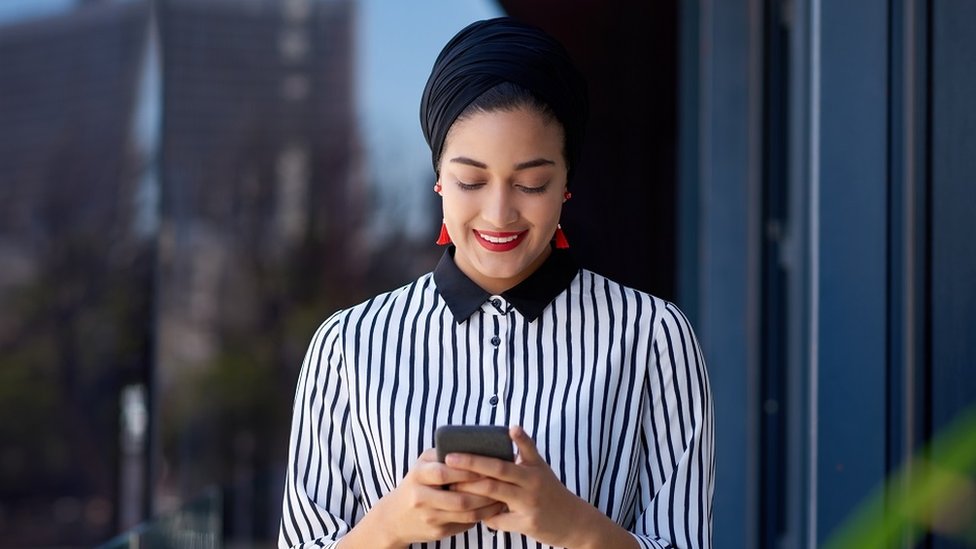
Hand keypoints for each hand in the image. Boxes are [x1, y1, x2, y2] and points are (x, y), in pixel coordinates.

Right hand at [360, 448, 506, 546]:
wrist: (394, 518)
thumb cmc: (416, 484)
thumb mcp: (422, 465)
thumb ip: (442, 455)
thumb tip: (475, 446)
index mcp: (418, 475)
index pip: (444, 473)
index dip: (467, 471)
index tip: (487, 466)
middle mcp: (421, 498)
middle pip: (459, 498)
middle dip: (484, 492)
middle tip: (502, 483)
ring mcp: (430, 517)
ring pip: (466, 514)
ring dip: (487, 506)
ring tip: (502, 496)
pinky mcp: (437, 532)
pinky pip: (465, 524)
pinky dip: (481, 516)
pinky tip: (493, 508)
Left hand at [445, 426, 601, 547]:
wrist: (574, 522)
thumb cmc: (550, 492)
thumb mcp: (541, 469)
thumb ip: (525, 451)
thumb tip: (508, 429)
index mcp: (535, 467)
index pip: (524, 447)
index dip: (517, 437)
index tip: (508, 427)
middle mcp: (533, 482)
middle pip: (499, 470)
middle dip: (472, 463)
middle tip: (450, 458)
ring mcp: (530, 503)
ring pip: (494, 493)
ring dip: (471, 490)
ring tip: (452, 486)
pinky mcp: (527, 523)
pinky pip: (498, 520)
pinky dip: (485, 517)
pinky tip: (474, 515)